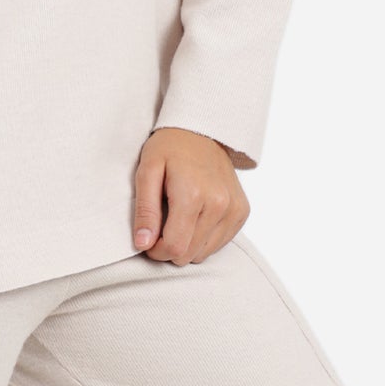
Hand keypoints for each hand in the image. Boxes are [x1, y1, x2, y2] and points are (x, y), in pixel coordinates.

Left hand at [132, 126, 248, 266]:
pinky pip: (219, 244)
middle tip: (160, 227)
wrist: (202, 131)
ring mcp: (234, 209)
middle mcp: (219, 205)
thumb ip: (145, 210)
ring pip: (204, 253)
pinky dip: (203, 238)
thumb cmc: (170, 148)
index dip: (156, 250)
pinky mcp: (242, 212)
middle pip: (189, 254)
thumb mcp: (147, 172)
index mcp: (192, 195)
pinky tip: (195, 217)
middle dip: (169, 248)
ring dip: (187, 244)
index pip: (174, 247)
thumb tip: (143, 244)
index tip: (148, 238)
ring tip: (178, 218)